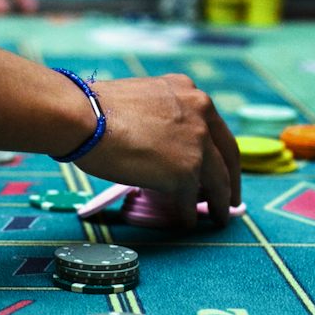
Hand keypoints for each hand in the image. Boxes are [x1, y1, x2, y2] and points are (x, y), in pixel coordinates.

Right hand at [77, 74, 241, 228]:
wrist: (84, 117)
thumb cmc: (96, 109)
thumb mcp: (143, 101)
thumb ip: (163, 117)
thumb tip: (164, 144)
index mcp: (190, 93)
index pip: (216, 128)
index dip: (222, 152)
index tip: (223, 167)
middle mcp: (201, 114)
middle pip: (228, 155)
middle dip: (231, 180)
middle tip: (231, 198)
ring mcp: (196, 144)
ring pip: (218, 181)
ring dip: (219, 203)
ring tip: (219, 217)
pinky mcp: (186, 171)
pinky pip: (192, 200)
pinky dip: (190, 213)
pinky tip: (187, 222)